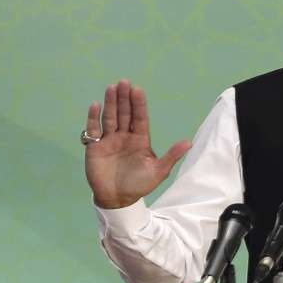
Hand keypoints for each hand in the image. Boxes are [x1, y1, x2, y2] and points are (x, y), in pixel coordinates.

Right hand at [84, 79, 190, 209]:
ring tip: (112, 88)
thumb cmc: (139, 185)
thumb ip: (171, 156)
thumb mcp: (159, 171)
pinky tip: (95, 105)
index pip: (140, 118)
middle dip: (124, 98)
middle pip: (124, 113)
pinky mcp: (95, 147)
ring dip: (111, 103)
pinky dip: (93, 118)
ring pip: (110, 117)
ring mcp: (109, 140)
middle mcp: (124, 136)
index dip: (139, 104)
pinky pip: (93, 130)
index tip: (138, 90)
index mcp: (140, 139)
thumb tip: (189, 143)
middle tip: (124, 82)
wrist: (118, 199)